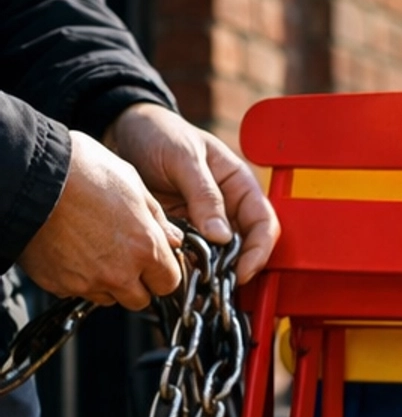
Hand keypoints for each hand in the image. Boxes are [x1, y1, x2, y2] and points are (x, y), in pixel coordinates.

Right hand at [19, 131, 184, 308]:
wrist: (30, 177)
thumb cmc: (80, 171)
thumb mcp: (132, 182)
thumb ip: (157, 218)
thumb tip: (172, 238)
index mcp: (144, 247)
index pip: (169, 282)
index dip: (163, 271)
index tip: (156, 261)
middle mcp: (118, 272)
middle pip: (140, 299)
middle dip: (137, 283)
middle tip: (125, 256)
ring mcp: (87, 282)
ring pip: (109, 298)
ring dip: (108, 283)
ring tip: (94, 250)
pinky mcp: (59, 284)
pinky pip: (77, 291)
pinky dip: (78, 278)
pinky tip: (72, 251)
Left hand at [104, 103, 279, 282]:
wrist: (123, 129)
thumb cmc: (159, 133)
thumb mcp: (184, 158)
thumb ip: (205, 195)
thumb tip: (223, 237)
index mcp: (239, 185)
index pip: (263, 224)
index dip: (258, 251)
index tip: (241, 272)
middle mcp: (227, 207)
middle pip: (244, 247)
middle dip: (233, 269)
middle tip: (215, 287)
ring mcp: (203, 221)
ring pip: (217, 257)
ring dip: (209, 273)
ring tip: (195, 287)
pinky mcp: (181, 231)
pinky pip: (189, 255)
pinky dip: (186, 268)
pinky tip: (176, 275)